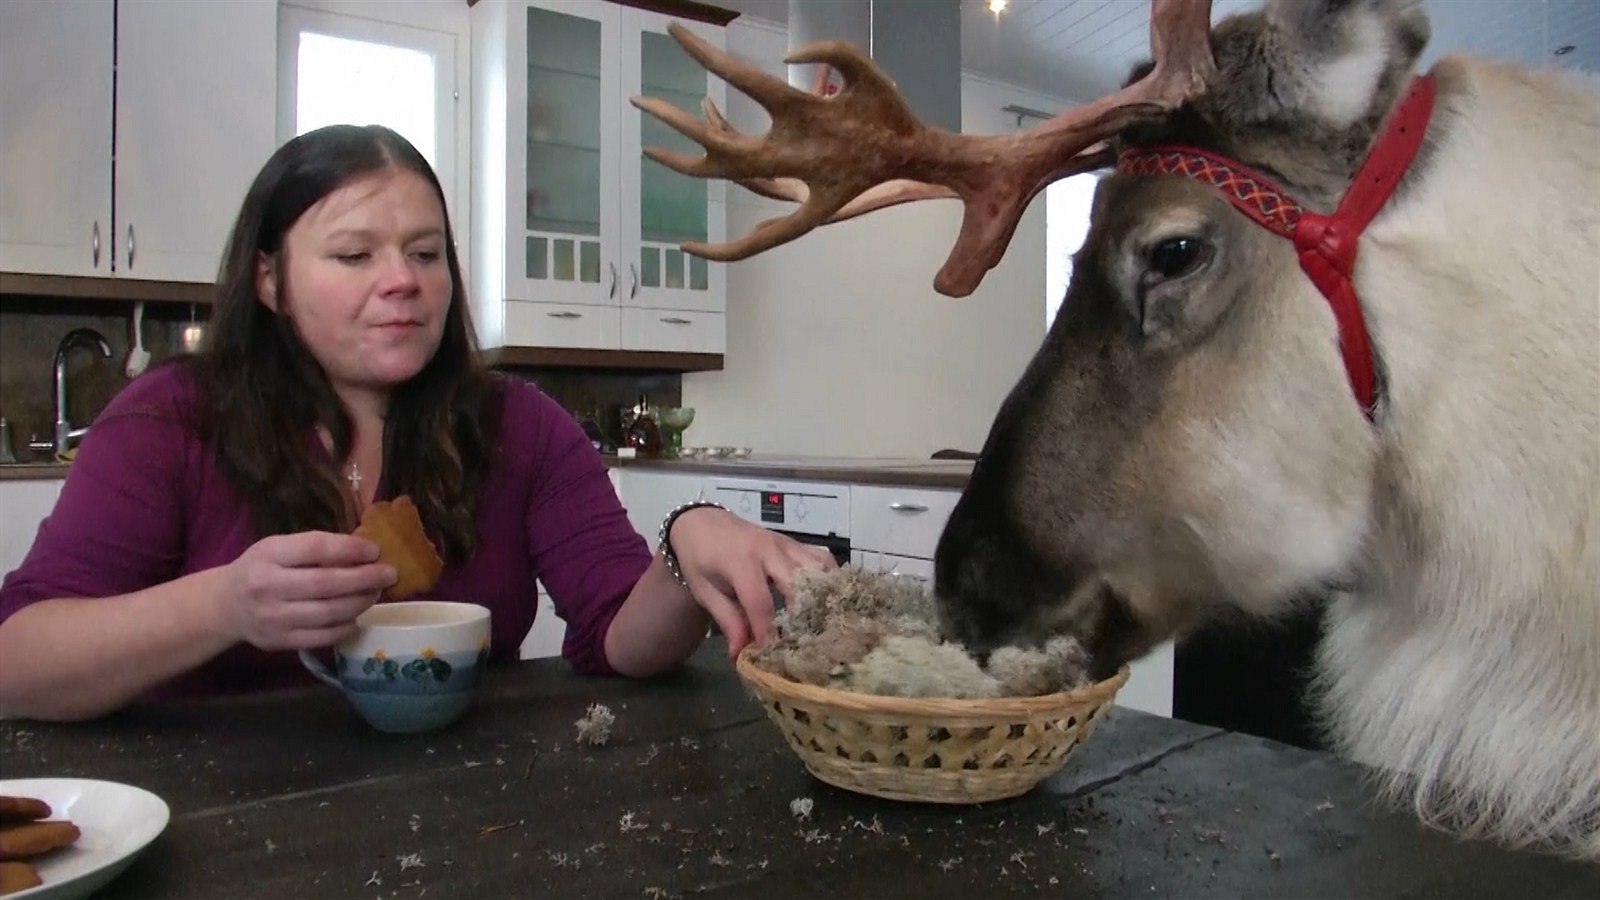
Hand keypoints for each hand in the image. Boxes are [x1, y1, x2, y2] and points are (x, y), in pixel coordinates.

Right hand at [221, 532, 396, 650]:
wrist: (225, 606)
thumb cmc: (261, 569)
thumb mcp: (278, 548)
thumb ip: (314, 548)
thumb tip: (364, 550)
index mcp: (269, 555)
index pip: (316, 548)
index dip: (350, 549)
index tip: (375, 551)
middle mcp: (268, 586)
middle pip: (326, 584)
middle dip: (365, 579)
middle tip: (390, 574)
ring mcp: (274, 618)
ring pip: (329, 613)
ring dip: (360, 603)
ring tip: (376, 593)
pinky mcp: (280, 642)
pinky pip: (323, 637)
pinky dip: (346, 626)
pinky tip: (357, 616)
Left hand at [667, 508, 836, 659]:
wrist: (701, 521)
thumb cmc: (700, 558)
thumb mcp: (705, 591)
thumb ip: (728, 621)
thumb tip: (742, 655)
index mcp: (740, 561)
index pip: (760, 602)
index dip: (767, 631)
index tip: (771, 655)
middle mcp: (768, 550)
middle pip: (797, 585)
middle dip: (802, 617)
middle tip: (803, 644)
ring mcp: (786, 544)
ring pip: (817, 569)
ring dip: (821, 597)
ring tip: (822, 623)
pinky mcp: (795, 543)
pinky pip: (822, 557)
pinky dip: (829, 577)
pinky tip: (828, 598)